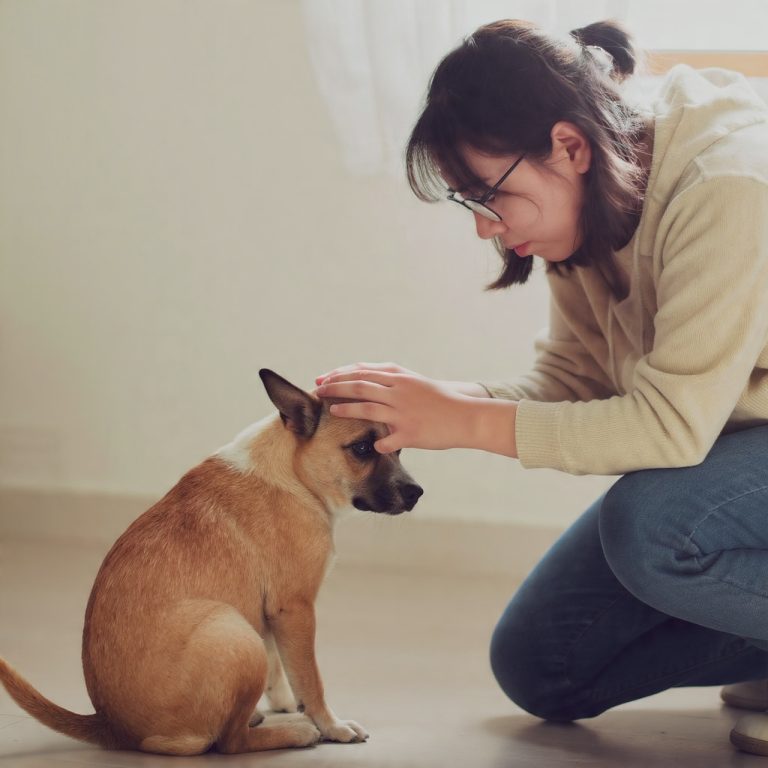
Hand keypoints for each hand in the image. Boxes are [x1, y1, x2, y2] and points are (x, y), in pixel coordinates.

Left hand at [314, 368, 477, 452]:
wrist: (465, 416)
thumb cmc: (438, 399)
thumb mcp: (414, 381)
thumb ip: (390, 378)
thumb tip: (364, 375)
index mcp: (399, 378)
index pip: (362, 372)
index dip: (339, 375)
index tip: (321, 378)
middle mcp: (399, 392)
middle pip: (360, 386)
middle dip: (335, 388)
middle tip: (317, 391)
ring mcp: (404, 412)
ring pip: (368, 409)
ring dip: (347, 410)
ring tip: (331, 412)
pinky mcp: (411, 433)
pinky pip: (388, 440)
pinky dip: (377, 443)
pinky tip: (370, 446)